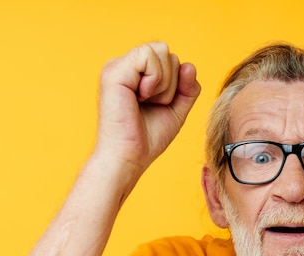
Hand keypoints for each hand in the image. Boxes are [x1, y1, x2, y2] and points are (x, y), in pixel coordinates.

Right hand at [95, 42, 200, 176]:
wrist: (130, 156)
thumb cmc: (148, 138)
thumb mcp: (177, 109)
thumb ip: (187, 88)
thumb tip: (189, 65)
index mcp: (136, 74)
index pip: (170, 59)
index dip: (177, 81)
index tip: (162, 104)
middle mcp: (125, 66)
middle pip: (168, 52)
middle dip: (172, 82)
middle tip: (153, 104)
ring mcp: (118, 66)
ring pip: (161, 50)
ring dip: (164, 83)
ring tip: (146, 101)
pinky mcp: (114, 71)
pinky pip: (148, 56)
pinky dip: (155, 79)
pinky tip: (141, 97)